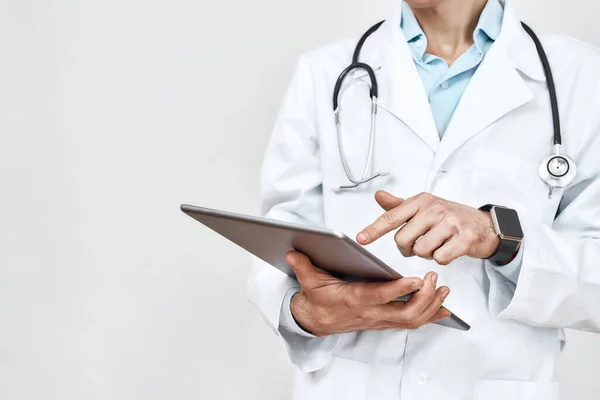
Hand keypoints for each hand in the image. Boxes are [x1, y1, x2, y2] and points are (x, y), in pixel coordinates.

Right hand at [286, 251, 450, 336]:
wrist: (317, 321)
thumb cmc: (318, 299)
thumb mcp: (308, 281)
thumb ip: (303, 266)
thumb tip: (292, 251)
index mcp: (353, 300)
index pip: (379, 296)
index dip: (398, 289)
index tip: (416, 279)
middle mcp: (370, 313)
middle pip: (404, 313)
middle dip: (424, 298)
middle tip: (436, 279)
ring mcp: (379, 320)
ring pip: (412, 320)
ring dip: (431, 306)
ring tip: (445, 289)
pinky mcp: (385, 322)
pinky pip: (412, 322)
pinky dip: (430, 315)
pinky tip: (444, 307)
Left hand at [357, 191, 499, 264]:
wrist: (484, 225)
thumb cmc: (449, 217)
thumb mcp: (423, 207)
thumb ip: (399, 206)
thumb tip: (377, 195)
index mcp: (421, 201)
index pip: (391, 217)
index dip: (374, 230)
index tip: (360, 239)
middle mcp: (434, 208)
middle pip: (403, 240)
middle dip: (408, 248)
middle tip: (421, 243)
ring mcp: (450, 223)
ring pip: (421, 250)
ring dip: (426, 254)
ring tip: (437, 244)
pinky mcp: (464, 238)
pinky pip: (440, 258)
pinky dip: (442, 259)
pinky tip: (449, 249)